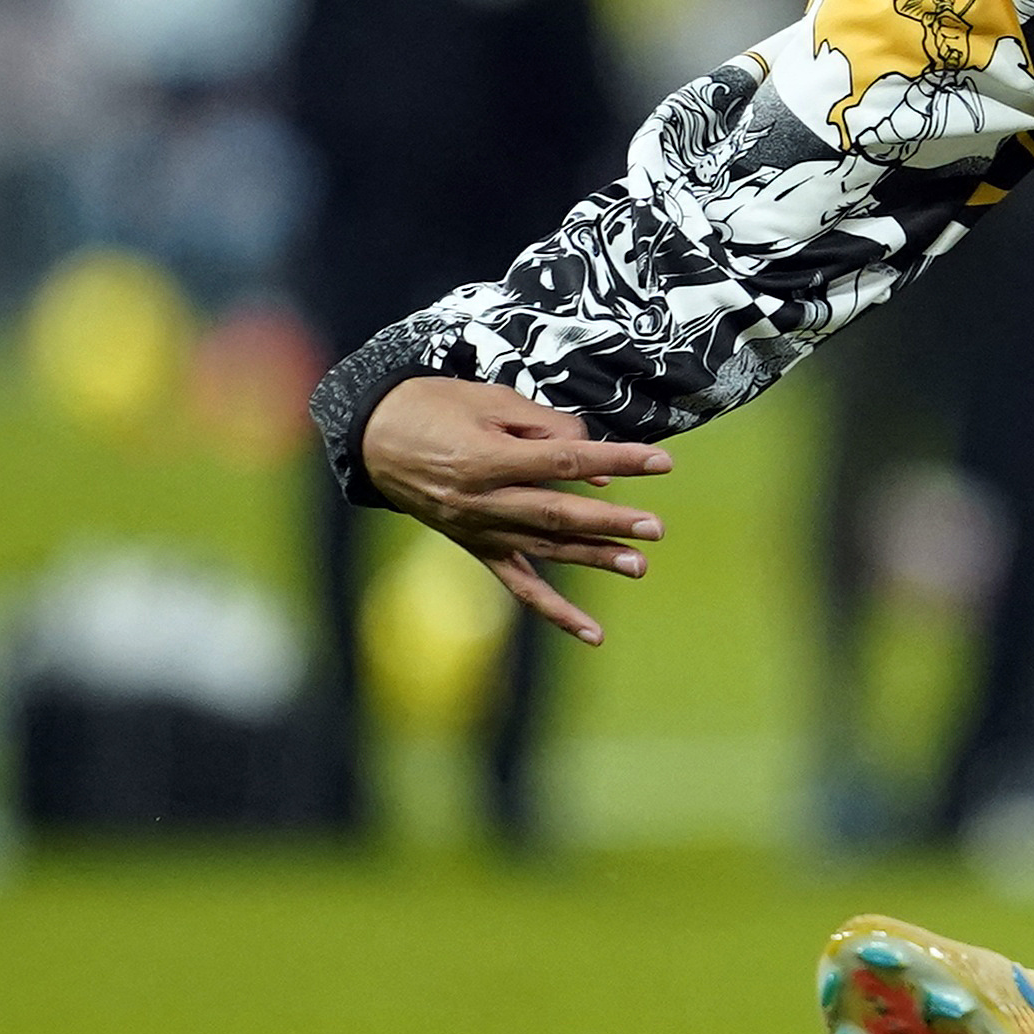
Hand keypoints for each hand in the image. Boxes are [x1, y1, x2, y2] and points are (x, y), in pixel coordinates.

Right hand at [356, 378, 671, 644]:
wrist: (372, 437)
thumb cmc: (432, 405)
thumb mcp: (488, 398)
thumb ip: (544, 426)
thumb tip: (593, 460)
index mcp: (486, 458)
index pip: (565, 462)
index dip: (617, 461)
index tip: (662, 462)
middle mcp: (482, 502)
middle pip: (559, 514)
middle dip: (611, 521)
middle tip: (655, 528)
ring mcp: (478, 531)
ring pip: (546, 550)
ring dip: (595, 559)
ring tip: (639, 565)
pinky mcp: (476, 547)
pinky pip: (520, 584)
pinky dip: (556, 612)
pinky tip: (592, 634)